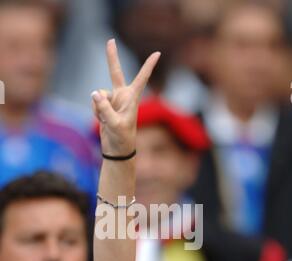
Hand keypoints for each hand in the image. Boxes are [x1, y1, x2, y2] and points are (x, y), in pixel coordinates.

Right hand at [92, 39, 159, 156]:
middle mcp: (123, 96)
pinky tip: (102, 120)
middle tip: (110, 40)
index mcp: (132, 98)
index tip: (158, 53)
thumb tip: (94, 93)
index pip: (142, 78)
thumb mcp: (114, 124)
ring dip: (99, 107)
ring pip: (99, 94)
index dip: (149, 65)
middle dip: (112, 57)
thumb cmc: (122, 137)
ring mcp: (113, 100)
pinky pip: (95, 102)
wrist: (116, 149)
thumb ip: (104, 108)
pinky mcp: (104, 106)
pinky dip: (95, 111)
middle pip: (116, 73)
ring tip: (106, 120)